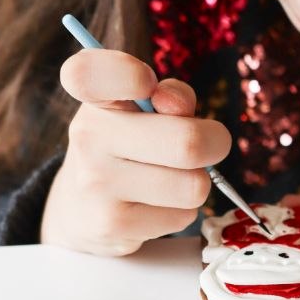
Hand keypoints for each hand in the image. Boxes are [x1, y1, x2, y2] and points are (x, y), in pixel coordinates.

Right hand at [41, 50, 230, 255]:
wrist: (84, 210)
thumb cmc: (131, 146)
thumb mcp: (145, 111)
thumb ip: (173, 96)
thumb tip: (179, 107)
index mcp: (94, 98)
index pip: (89, 74)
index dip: (127, 74)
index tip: (147, 83)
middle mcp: (88, 137)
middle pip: (188, 142)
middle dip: (215, 143)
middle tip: (207, 145)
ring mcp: (97, 184)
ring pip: (194, 185)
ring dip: (196, 183)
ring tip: (170, 179)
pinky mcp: (113, 225)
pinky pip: (184, 216)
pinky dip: (182, 211)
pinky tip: (154, 205)